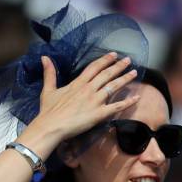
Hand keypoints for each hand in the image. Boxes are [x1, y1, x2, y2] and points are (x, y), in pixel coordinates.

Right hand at [18, 53, 140, 158]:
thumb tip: (44, 57)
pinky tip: (137, 98)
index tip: (114, 54)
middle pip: (107, 74)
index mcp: (78, 83)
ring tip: (135, 73)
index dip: (105, 60)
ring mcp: (95, 101)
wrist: (51, 126)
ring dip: (125, 79)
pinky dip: (128, 102)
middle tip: (129, 60)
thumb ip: (49, 73)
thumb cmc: (49, 111)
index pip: (94, 67)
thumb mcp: (48, 90)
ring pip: (113, 86)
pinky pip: (117, 106)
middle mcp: (89, 89)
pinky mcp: (100, 113)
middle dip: (119, 66)